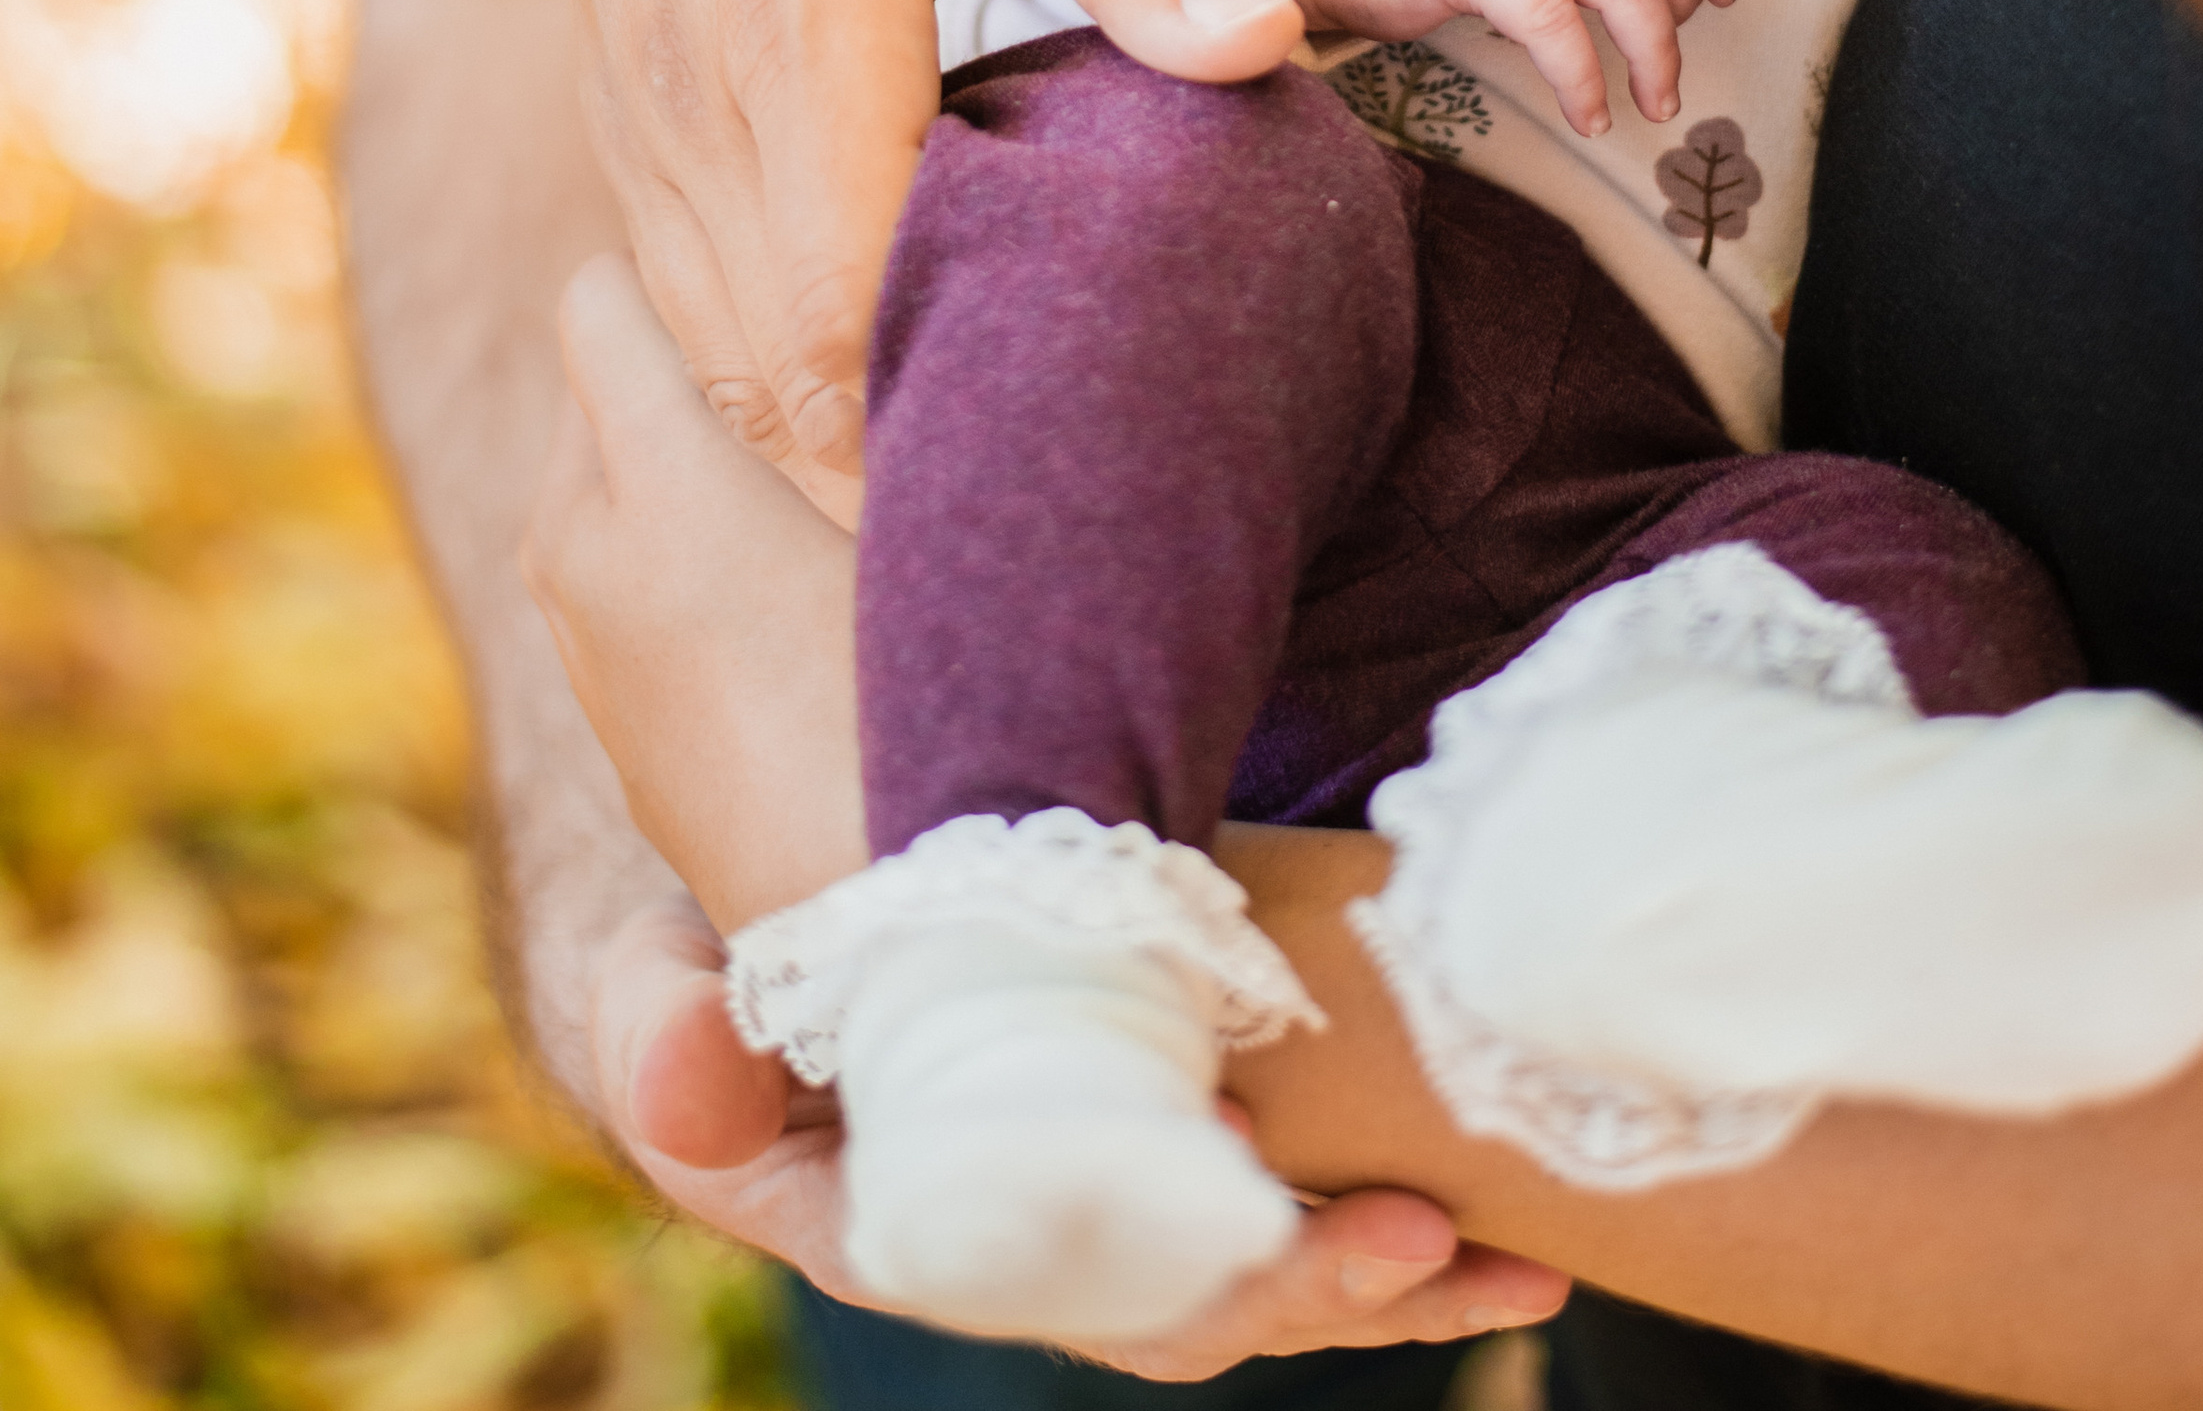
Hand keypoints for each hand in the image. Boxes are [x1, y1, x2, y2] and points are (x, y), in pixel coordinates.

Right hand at [535, 265, 1567, 1357]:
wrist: (734, 943)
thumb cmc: (693, 965)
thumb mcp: (650, 982)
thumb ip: (659, 1027)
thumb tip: (685, 1080)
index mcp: (885, 1219)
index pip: (1025, 1263)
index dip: (1132, 1245)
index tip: (1241, 1185)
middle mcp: (1008, 1237)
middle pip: (1164, 1300)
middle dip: (1294, 1278)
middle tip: (1415, 1238)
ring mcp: (1093, 1199)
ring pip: (1241, 1272)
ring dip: (1372, 1275)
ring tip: (1510, 1256)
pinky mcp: (1158, 1131)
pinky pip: (1274, 1205)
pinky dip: (1376, 1212)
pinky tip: (1508, 1223)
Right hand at [543, 0, 1304, 486]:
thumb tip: (1270, 54)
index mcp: (798, 20)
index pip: (842, 304)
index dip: (929, 440)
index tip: (1050, 533)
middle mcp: (692, 93)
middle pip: (770, 377)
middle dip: (883, 499)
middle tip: (1028, 601)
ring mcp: (638, 111)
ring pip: (712, 354)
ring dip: (817, 450)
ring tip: (962, 541)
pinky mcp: (622, 108)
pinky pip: (683, 287)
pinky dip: (764, 367)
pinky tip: (869, 401)